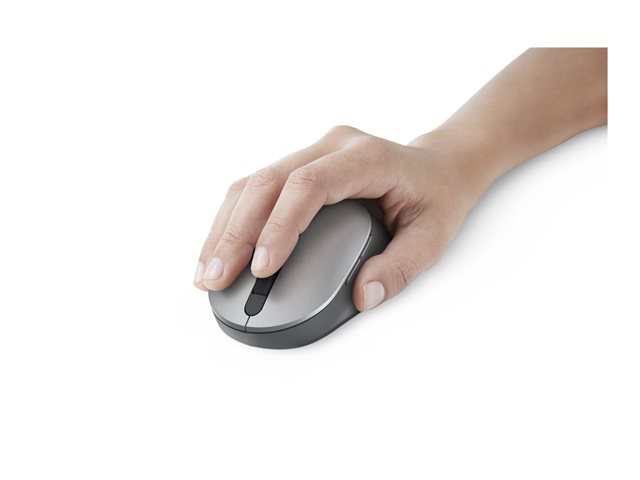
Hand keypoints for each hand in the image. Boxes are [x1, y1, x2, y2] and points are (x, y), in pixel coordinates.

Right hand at [194, 125, 487, 310]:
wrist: (440, 165)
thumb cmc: (438, 197)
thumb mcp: (434, 236)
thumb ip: (400, 267)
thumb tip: (363, 296)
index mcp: (366, 157)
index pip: (309, 185)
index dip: (279, 225)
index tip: (262, 268)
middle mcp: (333, 146)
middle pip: (267, 180)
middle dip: (236, 232)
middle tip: (215, 277)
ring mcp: (313, 151)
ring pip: (253, 181)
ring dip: (225, 226)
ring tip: (206, 271)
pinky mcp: (301, 163)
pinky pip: (257, 186)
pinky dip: (234, 219)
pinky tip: (220, 248)